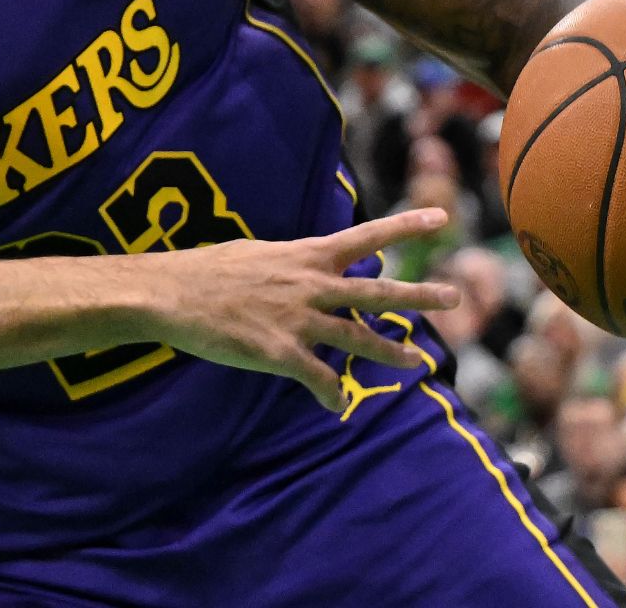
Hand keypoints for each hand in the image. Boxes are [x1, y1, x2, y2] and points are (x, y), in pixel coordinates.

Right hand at [144, 209, 459, 410]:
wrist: (170, 294)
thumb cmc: (204, 271)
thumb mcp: (255, 253)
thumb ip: (290, 262)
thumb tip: (309, 263)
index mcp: (304, 256)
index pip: (364, 237)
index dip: (404, 227)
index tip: (441, 218)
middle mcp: (310, 285)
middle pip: (376, 293)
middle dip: (419, 296)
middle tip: (455, 297)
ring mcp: (298, 320)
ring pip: (358, 340)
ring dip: (392, 353)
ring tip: (419, 363)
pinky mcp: (280, 353)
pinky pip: (319, 379)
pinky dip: (333, 395)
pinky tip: (338, 406)